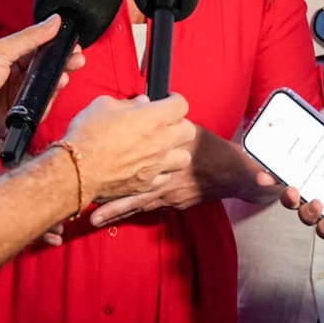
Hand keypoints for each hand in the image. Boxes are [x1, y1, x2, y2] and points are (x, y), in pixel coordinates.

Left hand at [0, 16, 85, 139]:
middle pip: (47, 70)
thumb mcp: (3, 49)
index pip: (40, 51)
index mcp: (11, 59)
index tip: (72, 44)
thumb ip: (31, 37)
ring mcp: (19, 97)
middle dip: (64, 64)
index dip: (57, 47)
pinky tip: (49, 94)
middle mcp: (17, 78)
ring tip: (64, 75)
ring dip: (58, 82)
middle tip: (77, 59)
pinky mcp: (20, 115)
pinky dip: (47, 102)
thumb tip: (54, 20)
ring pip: (47, 89)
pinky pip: (41, 109)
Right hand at [63, 94, 195, 202]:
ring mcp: (156, 166)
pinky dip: (161, 172)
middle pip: (189, 131)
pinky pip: (165, 178)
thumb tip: (142, 103)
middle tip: (165, 124)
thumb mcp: (103, 105)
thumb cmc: (88, 135)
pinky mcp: (147, 185)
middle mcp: (161, 142)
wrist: (77, 170)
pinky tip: (149, 167)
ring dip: (175, 151)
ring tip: (161, 149)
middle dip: (179, 125)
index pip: (181, 105)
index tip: (168, 101)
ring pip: (183, 158)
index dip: (175, 100)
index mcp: (153, 118)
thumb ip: (128, 103)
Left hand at [87, 126, 247, 227]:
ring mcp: (171, 195)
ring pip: (140, 203)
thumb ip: (166, 119)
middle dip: (113, 202)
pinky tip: (115, 217)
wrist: (235, 174)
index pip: (141, 163)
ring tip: (94, 220)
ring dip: (118, 211)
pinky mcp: (175, 203)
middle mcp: (169, 179)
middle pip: (136, 192)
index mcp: (170, 157)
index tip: (95, 173)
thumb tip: (143, 102)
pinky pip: (150, 207)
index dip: (118, 168)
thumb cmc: (211, 148)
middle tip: (89, 212)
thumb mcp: (191, 129)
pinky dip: (132, 211)